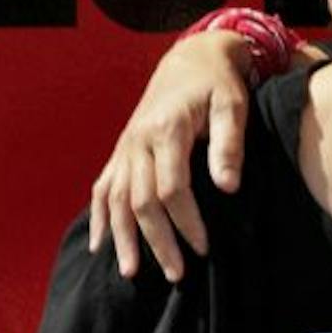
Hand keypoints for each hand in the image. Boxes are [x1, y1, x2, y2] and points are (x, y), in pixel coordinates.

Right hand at [86, 30, 253, 281]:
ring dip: (122, 237)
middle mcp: (138, 140)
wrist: (190, 58)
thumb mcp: (232, 105)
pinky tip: (100, 245)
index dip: (186, 221)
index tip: (203, 247)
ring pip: (115, 199)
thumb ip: (229, 145)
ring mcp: (125, 146)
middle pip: (139, 200)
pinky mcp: (121, 150)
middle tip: (176, 274)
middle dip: (156, 240)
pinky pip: (102, 187)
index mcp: (166, 129)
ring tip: (131, 273)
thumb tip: (229, 188)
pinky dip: (99, 217)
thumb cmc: (217, 84)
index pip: (171, 188)